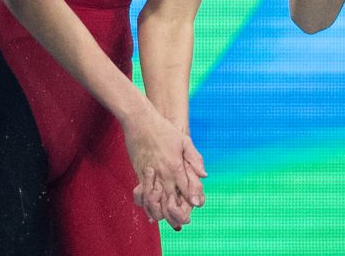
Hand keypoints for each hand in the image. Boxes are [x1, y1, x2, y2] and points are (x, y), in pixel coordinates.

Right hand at [123, 106, 205, 229]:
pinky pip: (144, 195)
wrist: (140, 121)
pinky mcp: (139, 174)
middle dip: (178, 215)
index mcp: (176, 167)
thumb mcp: (184, 140)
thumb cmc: (163, 129)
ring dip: (162, 214)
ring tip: (167, 221)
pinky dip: (147, 206)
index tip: (196, 206)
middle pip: (171, 202)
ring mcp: (150, 175)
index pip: (187, 191)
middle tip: (183, 222)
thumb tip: (204, 175)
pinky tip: (150, 212)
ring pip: (156, 203)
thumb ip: (195, 159)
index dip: (193, 200)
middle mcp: (163, 174)